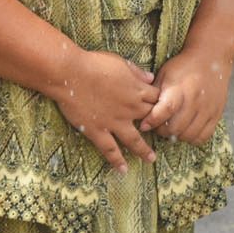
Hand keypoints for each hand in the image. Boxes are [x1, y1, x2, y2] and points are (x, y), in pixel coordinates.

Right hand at [52, 49, 159, 171]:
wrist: (70, 73)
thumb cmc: (94, 63)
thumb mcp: (120, 62)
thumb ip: (137, 72)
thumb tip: (151, 78)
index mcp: (137, 90)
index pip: (157, 99)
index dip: (161, 104)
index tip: (162, 109)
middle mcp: (130, 109)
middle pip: (150, 120)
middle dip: (157, 128)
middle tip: (162, 137)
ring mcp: (114, 122)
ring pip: (135, 140)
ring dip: (144, 151)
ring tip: (151, 159)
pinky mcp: (97, 130)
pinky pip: (110, 149)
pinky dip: (116, 160)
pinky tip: (122, 170)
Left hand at [142, 49, 232, 145]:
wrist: (210, 58)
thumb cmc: (183, 67)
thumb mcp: (165, 74)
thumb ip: (154, 93)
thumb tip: (141, 112)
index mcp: (179, 89)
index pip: (165, 110)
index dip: (152, 121)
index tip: (144, 125)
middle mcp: (194, 100)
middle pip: (175, 127)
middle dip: (162, 130)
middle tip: (158, 126)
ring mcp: (207, 109)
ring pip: (188, 135)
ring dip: (177, 135)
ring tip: (173, 127)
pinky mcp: (216, 114)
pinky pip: (203, 136)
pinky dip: (193, 138)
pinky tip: (187, 130)